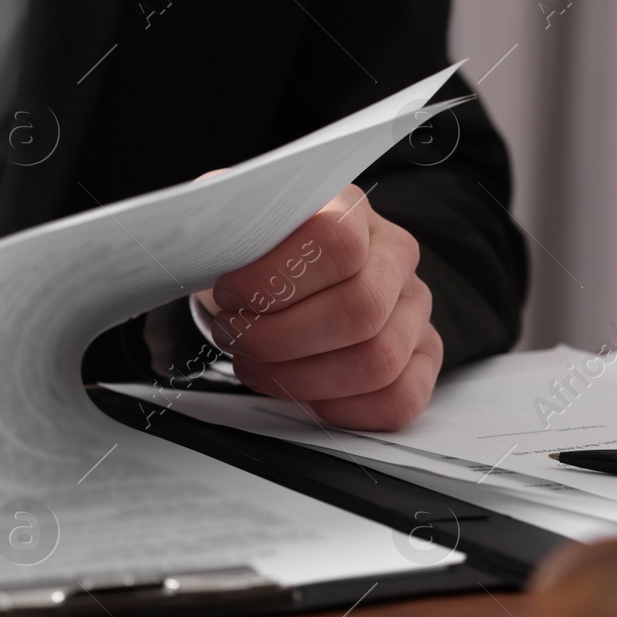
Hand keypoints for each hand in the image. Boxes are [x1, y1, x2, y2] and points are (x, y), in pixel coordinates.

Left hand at [195, 184, 440, 430]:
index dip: (272, 280)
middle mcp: (393, 254)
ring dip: (300, 377)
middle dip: (278, 339)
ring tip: (254, 363)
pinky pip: (400, 399)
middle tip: (235, 336)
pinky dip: (340, 408)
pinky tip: (298, 392)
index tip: (228, 294)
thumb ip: (217, 222)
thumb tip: (198, 237)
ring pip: (378, 361)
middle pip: (359, 310)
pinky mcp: (418, 355)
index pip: (335, 242)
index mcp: (348, 208)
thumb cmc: (248, 252)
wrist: (267, 271)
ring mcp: (412, 307)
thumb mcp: (226, 223)